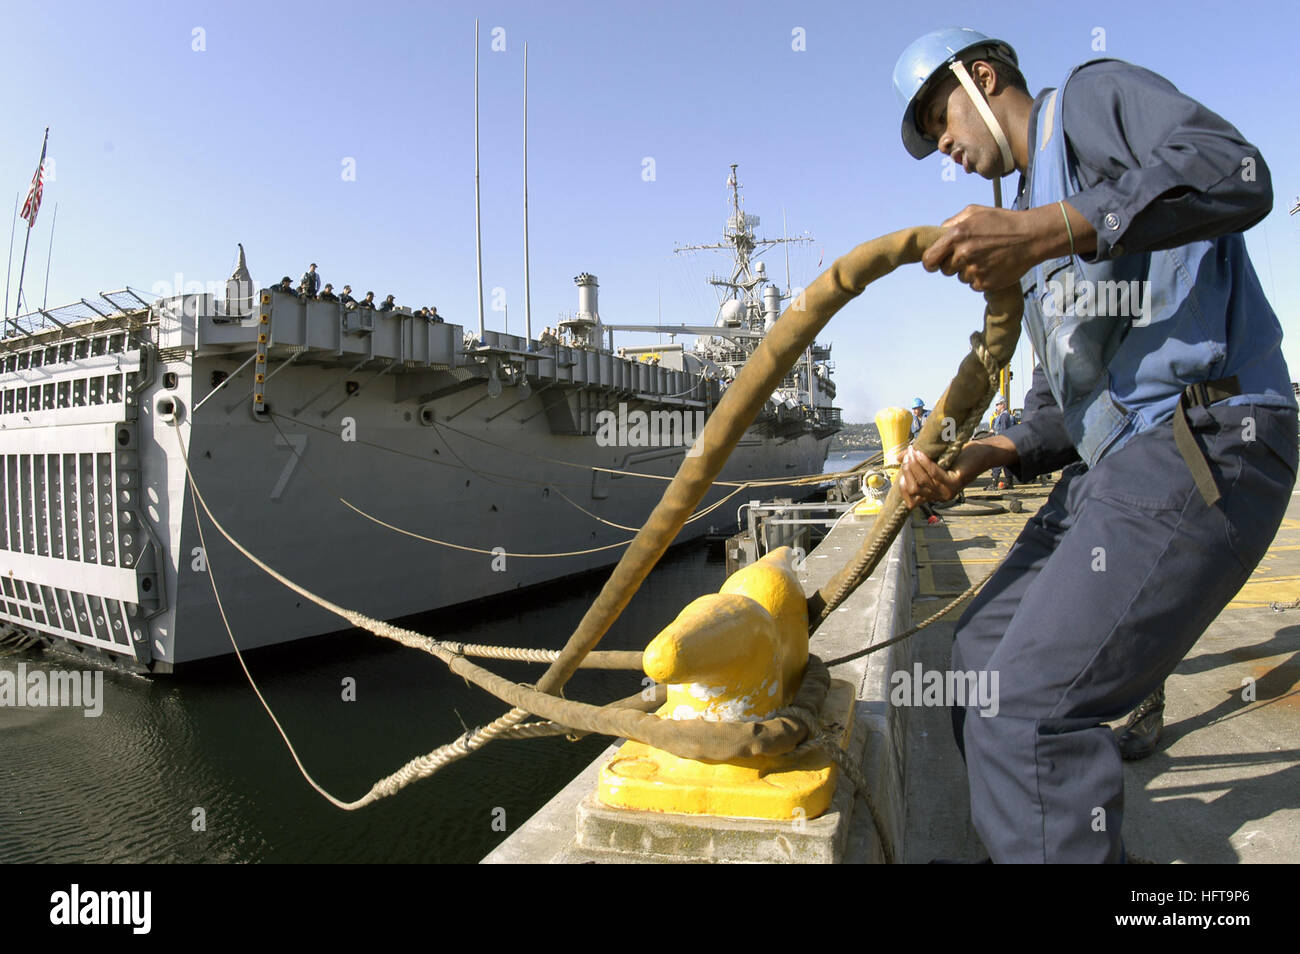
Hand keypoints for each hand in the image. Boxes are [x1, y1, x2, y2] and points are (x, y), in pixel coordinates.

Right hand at [898, 440, 1009, 506]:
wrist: (981, 454)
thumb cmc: (958, 456)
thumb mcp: (932, 460)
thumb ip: (916, 462)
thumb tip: (898, 458)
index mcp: (934, 495)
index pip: (911, 500)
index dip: (903, 486)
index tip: (901, 469)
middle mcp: (940, 497)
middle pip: (915, 488)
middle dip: (908, 470)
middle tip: (907, 454)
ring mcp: (948, 492)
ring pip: (922, 481)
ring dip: (914, 464)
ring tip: (913, 450)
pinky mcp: (954, 483)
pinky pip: (934, 474)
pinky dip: (925, 463)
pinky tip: (921, 453)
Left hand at [922, 204, 1050, 291]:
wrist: (1031, 237)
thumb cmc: (1003, 222)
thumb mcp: (975, 212)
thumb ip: (952, 222)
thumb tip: (939, 233)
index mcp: (956, 236)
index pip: (930, 259)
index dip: (931, 263)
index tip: (935, 263)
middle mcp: (963, 254)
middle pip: (945, 270)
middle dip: (953, 264)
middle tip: (969, 255)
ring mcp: (974, 270)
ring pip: (960, 278)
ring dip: (968, 271)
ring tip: (986, 257)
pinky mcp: (985, 283)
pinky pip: (973, 285)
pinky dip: (980, 278)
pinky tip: (992, 266)